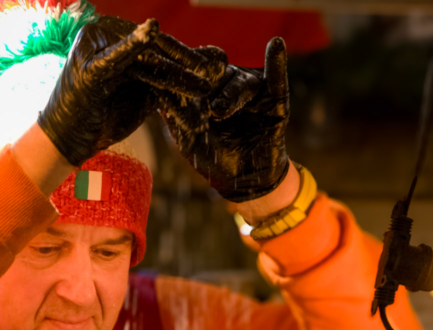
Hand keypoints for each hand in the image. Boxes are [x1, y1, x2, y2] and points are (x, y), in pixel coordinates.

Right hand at [38, 16, 216, 167]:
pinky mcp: (88, 67)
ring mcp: (95, 48)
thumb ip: (172, 78)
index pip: (160, 48)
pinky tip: (150, 31)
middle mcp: (105, 34)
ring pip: (143, 59)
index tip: (220, 69)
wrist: (67, 140)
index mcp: (117, 37)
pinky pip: (114, 56)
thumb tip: (214, 63)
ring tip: (202, 82)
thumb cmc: (103, 116)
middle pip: (155, 50)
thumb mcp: (144, 95)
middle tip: (217, 73)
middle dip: (187, 63)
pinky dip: (131, 45)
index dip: (189, 59)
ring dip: (175, 69)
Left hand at [159, 36, 289, 201]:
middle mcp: (229, 84)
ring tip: (219, 110)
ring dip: (232, 93)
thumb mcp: (188, 139)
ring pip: (242, 82)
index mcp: (207, 90)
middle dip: (208, 72)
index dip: (185, 66)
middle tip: (197, 79)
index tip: (172, 66)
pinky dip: (277, 63)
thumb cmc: (213, 160)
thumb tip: (154, 93)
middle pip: (219, 71)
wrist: (245, 181)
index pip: (196, 70)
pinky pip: (277, 79)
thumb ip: (175, 116)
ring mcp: (253, 91)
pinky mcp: (275, 99)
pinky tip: (276, 45)